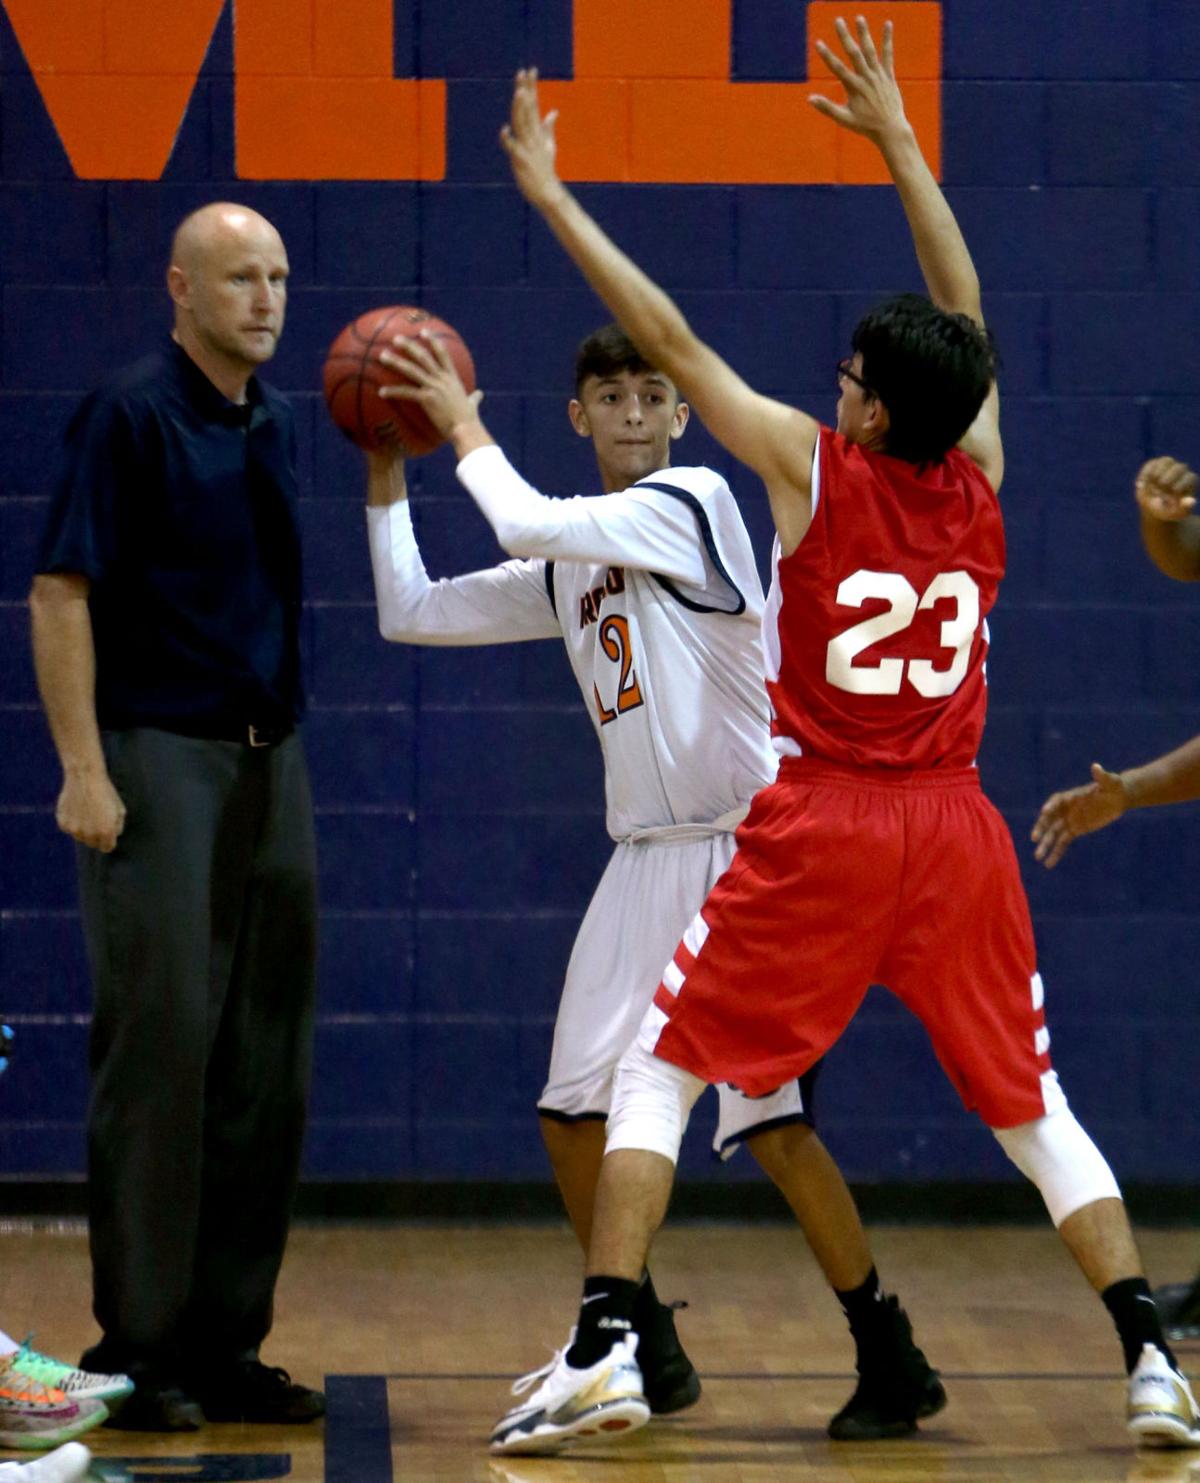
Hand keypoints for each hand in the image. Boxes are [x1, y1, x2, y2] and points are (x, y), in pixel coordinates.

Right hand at [56, 769, 125, 852]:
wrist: (85, 777)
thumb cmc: (106, 792)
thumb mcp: (119, 810)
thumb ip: (117, 827)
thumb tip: (113, 836)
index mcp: (106, 832)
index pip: (107, 848)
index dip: (108, 840)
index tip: (107, 833)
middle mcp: (89, 834)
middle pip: (93, 844)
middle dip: (96, 836)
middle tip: (97, 819)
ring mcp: (74, 829)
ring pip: (80, 837)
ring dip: (83, 829)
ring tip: (87, 811)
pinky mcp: (63, 823)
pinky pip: (69, 828)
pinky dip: (72, 822)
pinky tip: (76, 808)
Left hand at [379, 333, 483, 440]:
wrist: (466, 430)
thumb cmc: (470, 421)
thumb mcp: (473, 405)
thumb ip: (474, 398)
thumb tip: (480, 394)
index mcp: (452, 379)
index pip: (443, 354)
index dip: (433, 341)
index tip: (423, 331)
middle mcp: (442, 379)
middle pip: (423, 357)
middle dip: (409, 346)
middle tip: (395, 338)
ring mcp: (434, 388)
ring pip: (412, 370)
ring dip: (396, 361)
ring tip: (382, 355)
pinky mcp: (427, 399)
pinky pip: (406, 392)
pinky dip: (393, 391)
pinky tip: (381, 392)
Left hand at [500, 67, 563, 209]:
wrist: (548, 192)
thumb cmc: (546, 170)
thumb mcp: (549, 146)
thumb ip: (548, 127)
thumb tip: (553, 111)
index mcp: (538, 132)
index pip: (534, 104)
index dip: (532, 87)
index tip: (530, 69)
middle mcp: (533, 137)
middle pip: (528, 110)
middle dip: (526, 91)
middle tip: (523, 72)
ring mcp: (528, 148)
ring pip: (522, 125)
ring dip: (520, 109)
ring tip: (519, 93)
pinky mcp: (522, 161)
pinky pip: (514, 149)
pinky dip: (508, 140)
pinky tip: (503, 130)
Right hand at [808, 17, 907, 144]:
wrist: (890, 128)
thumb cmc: (865, 126)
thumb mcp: (844, 119)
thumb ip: (827, 107)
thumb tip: (810, 98)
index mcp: (854, 88)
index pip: (837, 68)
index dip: (827, 55)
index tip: (818, 43)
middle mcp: (866, 78)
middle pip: (854, 53)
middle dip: (845, 36)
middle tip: (838, 20)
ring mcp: (878, 75)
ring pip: (870, 50)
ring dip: (864, 33)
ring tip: (859, 18)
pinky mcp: (888, 75)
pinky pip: (887, 54)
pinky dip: (887, 39)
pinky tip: (887, 24)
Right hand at [1031, 763, 1127, 867]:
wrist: (1117, 798)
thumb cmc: (1113, 786)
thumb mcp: (1109, 781)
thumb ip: (1101, 776)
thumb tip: (1096, 767)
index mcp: (1070, 796)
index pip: (1056, 801)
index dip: (1050, 806)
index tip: (1044, 812)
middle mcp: (1065, 809)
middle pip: (1049, 820)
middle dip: (1041, 829)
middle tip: (1035, 838)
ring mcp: (1068, 820)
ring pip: (1053, 834)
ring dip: (1045, 845)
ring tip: (1038, 857)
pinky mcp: (1074, 830)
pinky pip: (1062, 842)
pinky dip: (1056, 852)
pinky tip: (1049, 864)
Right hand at [1135, 456, 1197, 522]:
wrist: (1153, 507)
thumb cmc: (1168, 511)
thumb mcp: (1176, 513)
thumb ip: (1184, 508)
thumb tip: (1192, 501)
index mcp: (1189, 482)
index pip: (1190, 478)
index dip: (1182, 484)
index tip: (1172, 494)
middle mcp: (1180, 471)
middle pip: (1179, 467)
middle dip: (1170, 476)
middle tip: (1160, 487)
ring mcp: (1167, 466)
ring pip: (1166, 461)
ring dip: (1158, 471)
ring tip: (1150, 484)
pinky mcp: (1154, 465)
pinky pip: (1151, 464)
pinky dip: (1145, 473)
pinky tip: (1139, 485)